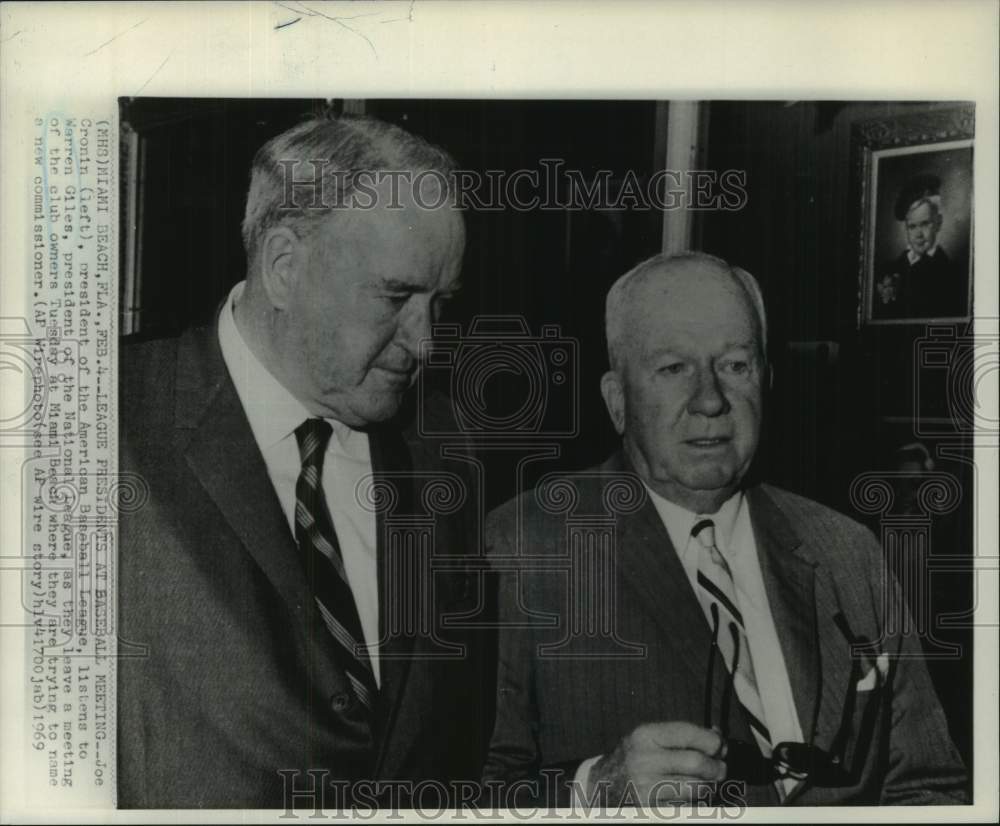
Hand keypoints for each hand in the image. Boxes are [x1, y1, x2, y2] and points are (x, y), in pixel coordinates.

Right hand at [587, 721, 726, 805]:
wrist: (601, 785)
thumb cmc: (632, 757)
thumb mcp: (649, 738)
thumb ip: (681, 736)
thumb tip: (717, 738)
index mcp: (645, 735)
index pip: (688, 733)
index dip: (712, 741)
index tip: (721, 747)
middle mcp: (645, 760)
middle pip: (696, 763)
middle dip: (716, 767)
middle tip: (720, 769)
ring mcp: (647, 787)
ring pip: (696, 788)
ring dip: (708, 787)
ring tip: (706, 783)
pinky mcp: (652, 808)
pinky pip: (687, 805)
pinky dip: (694, 802)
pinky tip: (689, 796)